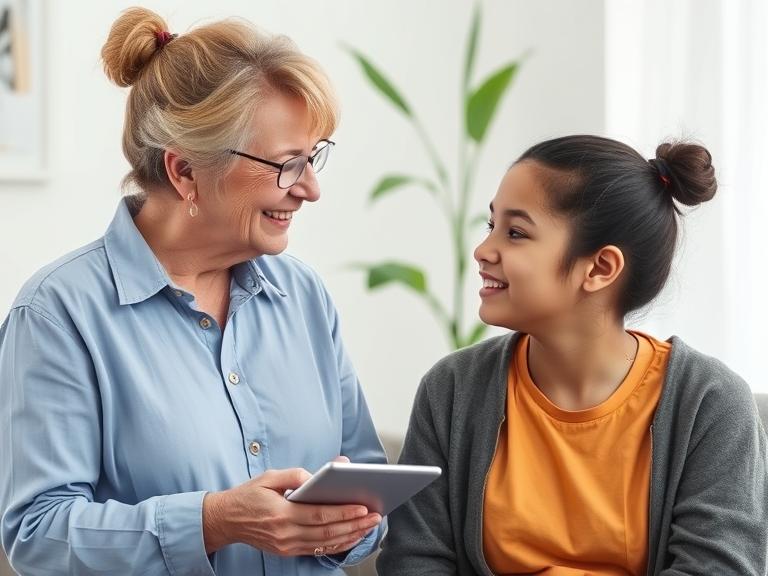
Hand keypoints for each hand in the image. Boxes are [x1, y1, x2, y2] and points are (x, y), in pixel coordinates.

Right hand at [203, 464, 380, 556]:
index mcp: (281, 513)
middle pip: (327, 532)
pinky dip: (337, 544)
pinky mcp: (286, 550)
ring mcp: (286, 545)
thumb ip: (295, 475)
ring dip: (350, 536)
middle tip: (375, 517)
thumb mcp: (269, 477)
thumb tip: (318, 475)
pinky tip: (351, 537)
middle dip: (354, 525)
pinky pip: (317, 549)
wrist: (225, 519)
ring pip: (325, 544)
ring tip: (369, 527)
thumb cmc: (248, 495)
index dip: (343, 512)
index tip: (363, 507)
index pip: (319, 515)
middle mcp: (285, 533)